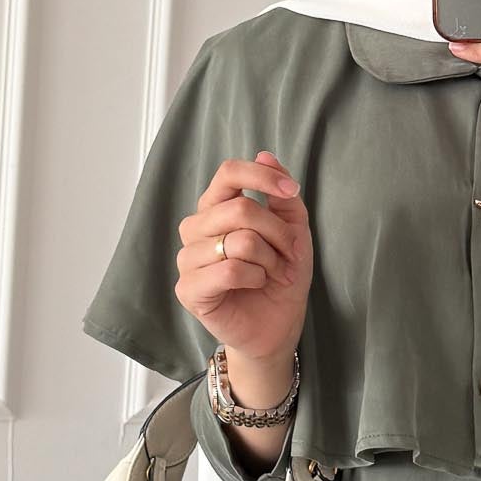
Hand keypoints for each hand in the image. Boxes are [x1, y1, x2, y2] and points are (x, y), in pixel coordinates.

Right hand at [175, 151, 311, 363]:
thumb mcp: (293, 231)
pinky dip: (255, 277)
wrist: (277, 327)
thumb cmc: (280, 278)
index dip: (262, 176)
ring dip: (270, 260)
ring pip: (240, 240)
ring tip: (274, 274)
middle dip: (278, 233)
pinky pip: (230, 269)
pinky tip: (256, 285)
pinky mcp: (188, 289)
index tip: (291, 191)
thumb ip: (282, 196)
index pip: (228, 173)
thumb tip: (266, 154)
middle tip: (290, 255)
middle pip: (240, 208)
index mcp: (215, 209)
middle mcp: (195, 229)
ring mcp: (188, 259)